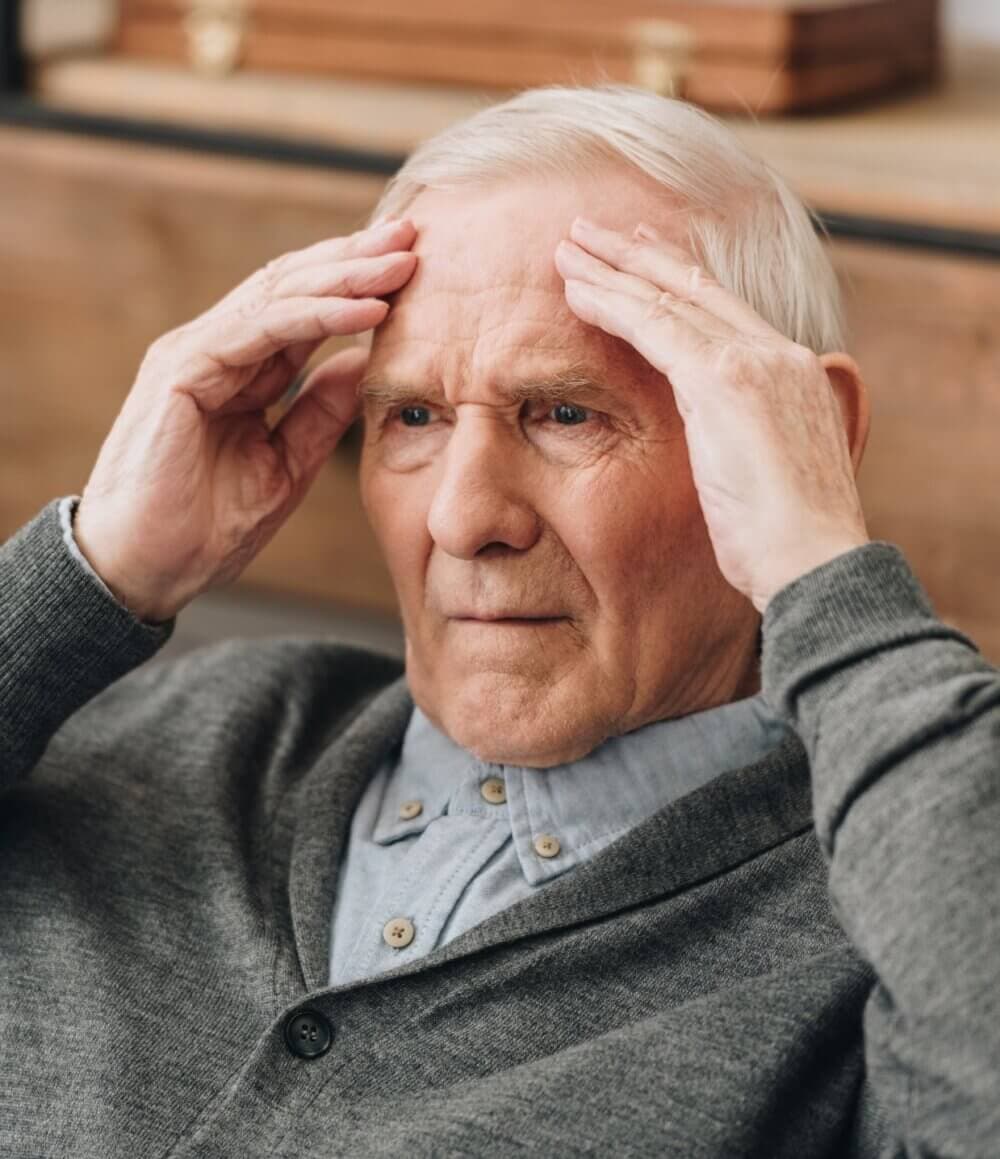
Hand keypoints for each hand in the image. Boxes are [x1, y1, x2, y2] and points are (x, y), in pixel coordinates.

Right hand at [74, 219, 417, 622]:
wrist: (147, 570)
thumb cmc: (207, 526)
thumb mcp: (287, 464)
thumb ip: (320, 412)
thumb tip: (363, 362)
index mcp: (241, 369)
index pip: (305, 310)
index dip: (357, 286)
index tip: (413, 271)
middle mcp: (217, 349)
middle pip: (294, 286)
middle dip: (356, 259)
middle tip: (413, 236)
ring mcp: (196, 354)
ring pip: (279, 294)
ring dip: (345, 275)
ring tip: (400, 262)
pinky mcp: (182, 371)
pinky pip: (260, 330)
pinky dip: (315, 315)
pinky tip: (365, 309)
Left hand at [554, 217, 869, 613]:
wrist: (815, 564)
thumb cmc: (791, 546)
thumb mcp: (779, 482)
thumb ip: (759, 446)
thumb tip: (740, 453)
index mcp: (797, 376)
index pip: (726, 312)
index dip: (678, 281)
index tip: (642, 260)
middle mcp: (780, 355)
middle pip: (695, 288)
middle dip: (638, 255)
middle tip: (592, 231)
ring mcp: (755, 362)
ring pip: (668, 298)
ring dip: (612, 270)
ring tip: (567, 248)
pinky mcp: (723, 380)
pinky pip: (653, 326)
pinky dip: (611, 304)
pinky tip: (574, 291)